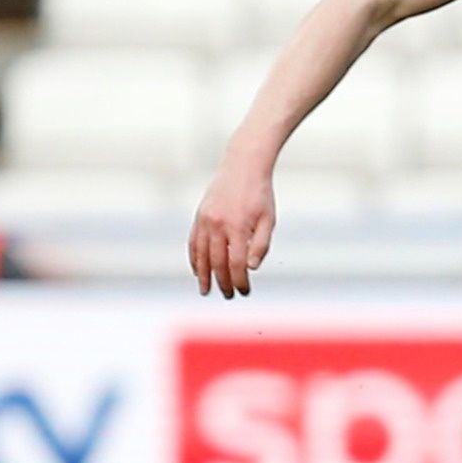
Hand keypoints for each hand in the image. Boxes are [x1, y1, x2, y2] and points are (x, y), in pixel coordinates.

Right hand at [188, 162, 274, 298]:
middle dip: (223, 282)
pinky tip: (197, 271)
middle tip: (228, 295)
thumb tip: (251, 268)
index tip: (244, 291)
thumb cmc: (260, 195)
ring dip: (203, 276)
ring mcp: (205, 221)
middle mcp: (218, 225)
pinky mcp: (199, 217)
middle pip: (218, 263)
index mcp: (237, 227)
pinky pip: (193, 242)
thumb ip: (260, 244)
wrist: (243, 167)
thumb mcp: (268, 219)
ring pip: (201, 255)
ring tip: (206, 291)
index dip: (240, 281)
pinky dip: (194, 259)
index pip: (236, 263)